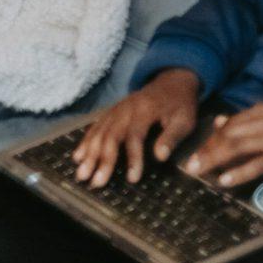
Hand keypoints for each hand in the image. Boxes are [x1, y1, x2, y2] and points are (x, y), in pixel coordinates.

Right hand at [73, 68, 201, 188]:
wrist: (171, 80)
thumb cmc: (180, 105)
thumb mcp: (184, 120)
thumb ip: (171, 137)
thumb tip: (160, 157)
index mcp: (145, 110)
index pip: (135, 135)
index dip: (133, 158)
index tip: (133, 178)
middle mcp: (125, 109)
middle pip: (110, 136)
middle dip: (102, 160)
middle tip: (96, 182)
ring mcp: (115, 110)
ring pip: (99, 133)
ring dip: (89, 155)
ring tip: (82, 175)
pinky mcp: (111, 113)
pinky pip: (95, 128)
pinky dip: (85, 143)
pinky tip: (78, 157)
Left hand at [185, 101, 262, 187]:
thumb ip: (249, 122)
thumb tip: (220, 122)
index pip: (230, 124)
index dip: (211, 139)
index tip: (197, 152)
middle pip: (230, 134)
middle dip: (208, 150)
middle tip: (192, 165)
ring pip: (239, 146)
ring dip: (216, 160)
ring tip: (201, 171)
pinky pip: (257, 164)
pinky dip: (239, 172)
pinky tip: (225, 180)